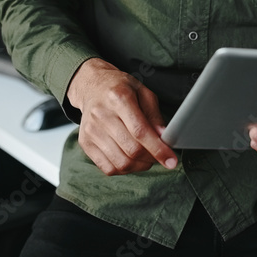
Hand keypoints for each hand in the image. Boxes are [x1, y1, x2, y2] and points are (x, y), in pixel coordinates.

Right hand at [67, 58, 177, 175]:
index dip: (158, 149)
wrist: (92, 87)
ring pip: (121, 162)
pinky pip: (108, 168)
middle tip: (160, 156)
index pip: (140, 131)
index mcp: (118, 98)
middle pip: (131, 149)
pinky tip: (131, 160)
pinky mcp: (85, 143)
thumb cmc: (121, 89)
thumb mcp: (143, 92)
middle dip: (151, 158)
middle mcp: (101, 115)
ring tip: (146, 158)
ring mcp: (91, 130)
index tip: (171, 161)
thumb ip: (154, 115)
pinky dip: (124, 169)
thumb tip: (164, 138)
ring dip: (139, 166)